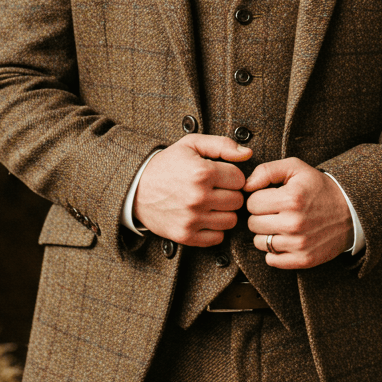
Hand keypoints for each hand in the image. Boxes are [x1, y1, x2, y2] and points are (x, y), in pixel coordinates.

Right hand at [134, 134, 250, 245]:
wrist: (135, 188)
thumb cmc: (166, 165)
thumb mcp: (191, 144)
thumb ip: (222, 144)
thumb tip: (247, 154)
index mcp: (202, 172)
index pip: (240, 179)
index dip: (232, 176)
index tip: (221, 176)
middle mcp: (198, 197)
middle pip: (238, 201)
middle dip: (229, 194)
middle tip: (216, 189)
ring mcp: (192, 218)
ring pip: (231, 221)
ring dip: (224, 212)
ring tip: (211, 203)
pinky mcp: (186, 235)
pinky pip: (217, 238)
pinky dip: (214, 229)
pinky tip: (205, 217)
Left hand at [245, 158, 354, 269]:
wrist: (350, 211)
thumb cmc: (319, 188)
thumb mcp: (296, 168)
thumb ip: (267, 170)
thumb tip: (246, 186)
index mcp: (291, 199)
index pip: (252, 203)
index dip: (259, 198)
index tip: (270, 198)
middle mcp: (294, 223)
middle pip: (253, 224)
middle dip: (261, 216)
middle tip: (275, 211)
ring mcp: (299, 244)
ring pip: (259, 243)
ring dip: (266, 234)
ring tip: (280, 224)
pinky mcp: (304, 259)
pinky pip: (271, 260)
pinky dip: (274, 251)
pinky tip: (285, 239)